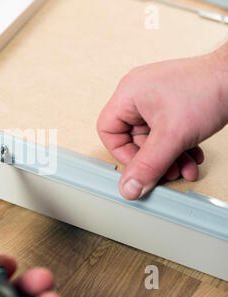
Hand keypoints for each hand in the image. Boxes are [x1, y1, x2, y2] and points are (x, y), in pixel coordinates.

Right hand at [97, 43, 227, 199]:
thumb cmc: (208, 89)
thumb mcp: (172, 136)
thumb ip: (148, 166)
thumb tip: (129, 187)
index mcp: (128, 94)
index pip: (108, 131)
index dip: (123, 154)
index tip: (140, 167)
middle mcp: (138, 94)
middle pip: (133, 138)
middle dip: (153, 159)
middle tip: (169, 171)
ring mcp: (156, 98)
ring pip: (152, 137)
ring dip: (168, 157)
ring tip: (184, 167)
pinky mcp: (172, 103)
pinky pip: (166, 131)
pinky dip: (178, 146)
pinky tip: (192, 155)